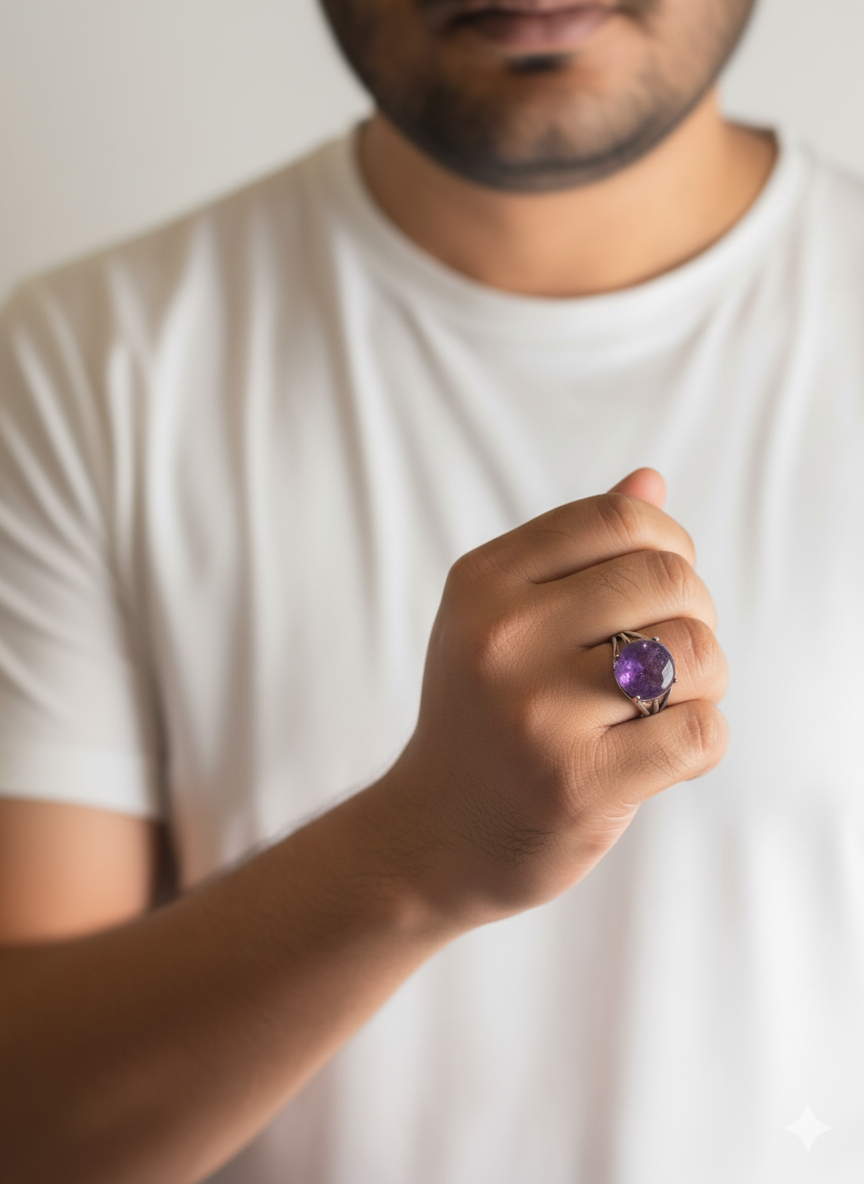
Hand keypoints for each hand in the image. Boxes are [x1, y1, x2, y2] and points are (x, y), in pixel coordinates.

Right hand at [377, 469, 728, 928]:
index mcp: (483, 583)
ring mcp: (537, 712)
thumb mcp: (503, 620)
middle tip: (667, 657)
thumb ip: (575, 551)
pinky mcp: (578, 783)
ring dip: (705, 680)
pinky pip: (700, 733)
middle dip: (694, 614)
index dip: (668, 543)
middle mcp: (502, 638)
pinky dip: (701, 740)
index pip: (619, 517)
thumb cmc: (482, 718)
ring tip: (667, 704)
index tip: (660, 587)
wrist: (433, 835)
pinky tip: (662, 752)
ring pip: (695, 653)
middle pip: (669, 578)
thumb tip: (651, 481)